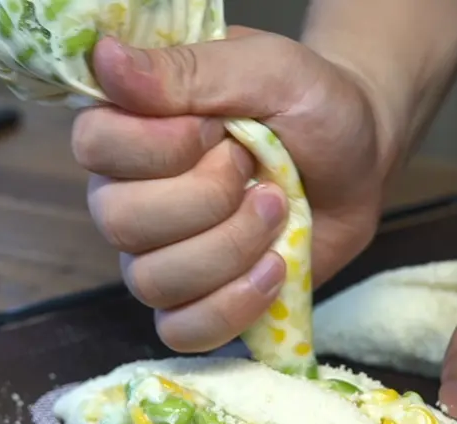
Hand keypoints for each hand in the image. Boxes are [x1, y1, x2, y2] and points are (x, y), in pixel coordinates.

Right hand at [72, 28, 394, 351]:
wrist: (360, 157)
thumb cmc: (310, 104)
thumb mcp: (265, 69)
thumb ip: (188, 71)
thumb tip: (105, 60)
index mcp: (134, 127)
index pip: (96, 147)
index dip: (161, 147)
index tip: (221, 131)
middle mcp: (131, 194)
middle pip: (123, 222)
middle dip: (209, 199)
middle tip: (255, 169)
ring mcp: (162, 253)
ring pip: (153, 281)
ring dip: (230, 248)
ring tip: (278, 211)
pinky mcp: (200, 300)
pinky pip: (183, 331)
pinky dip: (232, 306)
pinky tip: (274, 269)